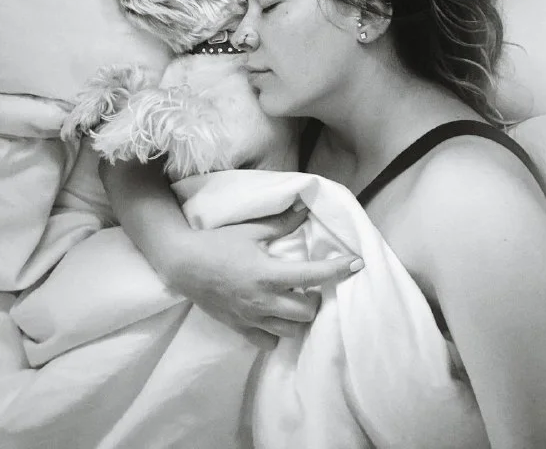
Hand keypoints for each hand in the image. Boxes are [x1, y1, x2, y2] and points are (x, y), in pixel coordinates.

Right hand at [164, 205, 363, 348]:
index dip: (339, 270)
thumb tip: (305, 208)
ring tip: (294, 298)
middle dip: (316, 297)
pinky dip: (278, 332)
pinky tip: (276, 316)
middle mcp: (264, 300)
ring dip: (299, 315)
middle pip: (308, 311)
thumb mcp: (251, 230)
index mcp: (269, 274)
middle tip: (310, 282)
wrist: (183, 264)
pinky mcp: (240, 328)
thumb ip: (282, 223)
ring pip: (292, 330)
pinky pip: (268, 342)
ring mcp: (252, 318)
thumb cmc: (217, 243)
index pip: (314, 275)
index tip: (357, 264)